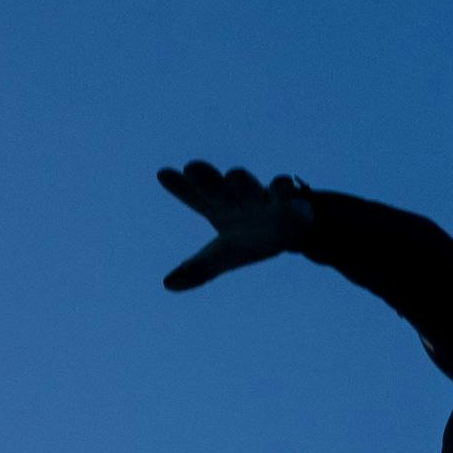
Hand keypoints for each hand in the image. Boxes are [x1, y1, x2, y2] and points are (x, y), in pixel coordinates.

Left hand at [155, 161, 314, 290]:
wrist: (289, 232)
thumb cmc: (250, 241)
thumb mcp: (222, 258)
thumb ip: (197, 270)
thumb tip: (167, 284)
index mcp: (218, 209)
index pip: (196, 198)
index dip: (181, 188)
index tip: (163, 173)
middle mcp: (235, 199)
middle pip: (217, 188)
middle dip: (206, 179)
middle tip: (192, 168)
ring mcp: (260, 198)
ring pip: (247, 185)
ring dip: (241, 181)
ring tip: (234, 176)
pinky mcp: (287, 201)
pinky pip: (284, 190)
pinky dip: (282, 188)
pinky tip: (278, 185)